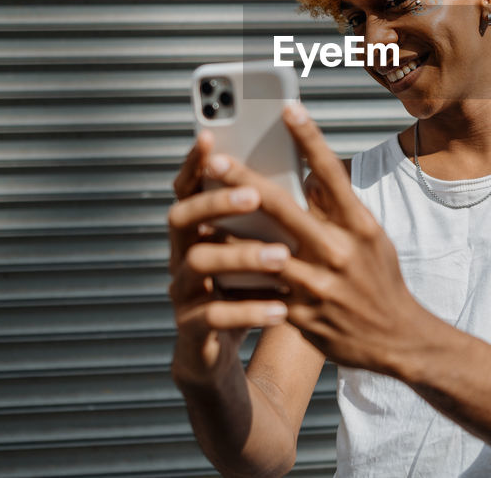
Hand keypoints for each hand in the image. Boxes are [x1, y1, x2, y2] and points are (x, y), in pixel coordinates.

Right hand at [166, 129, 292, 390]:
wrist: (216, 353)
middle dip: (215, 202)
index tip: (211, 137)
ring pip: (198, 263)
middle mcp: (182, 254)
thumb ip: (271, 217)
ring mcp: (183, 292)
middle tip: (252, 195)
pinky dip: (249, 309)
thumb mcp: (259, 248)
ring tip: (280, 255)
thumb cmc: (245, 289)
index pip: (189, 186)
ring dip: (240, 255)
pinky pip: (214, 316)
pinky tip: (281, 308)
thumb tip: (310, 173)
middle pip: (181, 217)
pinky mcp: (192, 330)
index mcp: (198, 228)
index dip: (194, 163)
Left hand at [209, 104, 431, 373]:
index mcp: (359, 226)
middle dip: (245, 181)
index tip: (287, 108)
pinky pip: (260, 295)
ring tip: (197, 214)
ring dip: (228, 233)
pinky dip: (235, 279)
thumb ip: (338, 207)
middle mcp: (339, 251)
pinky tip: (211, 264)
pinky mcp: (303, 316)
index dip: (310, 139)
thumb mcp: (371, 237)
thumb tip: (308, 172)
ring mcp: (319, 286)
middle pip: (284, 208)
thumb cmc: (380, 279)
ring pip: (262, 253)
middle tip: (215, 158)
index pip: (332, 174)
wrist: (398, 340)